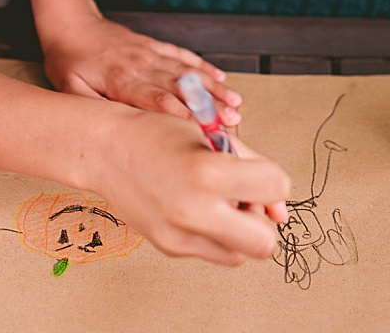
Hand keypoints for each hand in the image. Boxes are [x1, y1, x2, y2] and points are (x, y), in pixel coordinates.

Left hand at [40, 13, 241, 124]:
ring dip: (213, 87)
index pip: (158, 99)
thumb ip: (91, 109)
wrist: (70, 22)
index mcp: (121, 79)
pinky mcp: (152, 45)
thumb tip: (112, 129)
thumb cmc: (67, 59)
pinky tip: (219, 77)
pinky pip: (181, 55)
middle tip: (234, 120)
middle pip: (181, 87)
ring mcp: (149, 53)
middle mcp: (141, 65)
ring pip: (187, 71)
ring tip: (236, 102)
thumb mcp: (68, 89)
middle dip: (210, 105)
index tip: (204, 128)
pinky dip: (202, 66)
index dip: (183, 114)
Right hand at [84, 107, 290, 264]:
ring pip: (241, 254)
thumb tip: (281, 212)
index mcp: (209, 173)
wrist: (107, 150)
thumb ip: (254, 167)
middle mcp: (195, 211)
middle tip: (246, 200)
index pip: (276, 188)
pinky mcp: (170, 247)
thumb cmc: (157, 135)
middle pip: (265, 243)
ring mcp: (180, 235)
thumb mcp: (212, 137)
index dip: (275, 181)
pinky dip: (214, 232)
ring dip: (240, 231)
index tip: (261, 175)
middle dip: (263, 222)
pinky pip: (212, 250)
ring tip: (219, 202)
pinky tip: (197, 206)